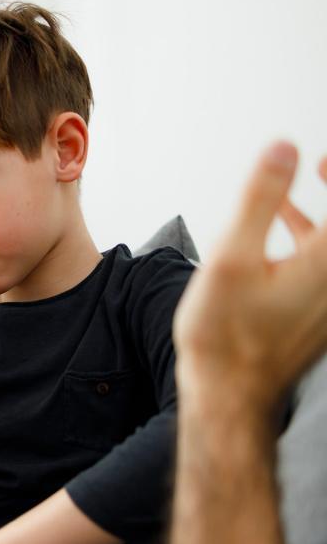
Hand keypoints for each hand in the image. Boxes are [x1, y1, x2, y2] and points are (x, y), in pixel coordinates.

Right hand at [173, 142, 326, 415]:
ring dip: (319, 222)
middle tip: (317, 170)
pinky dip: (311, 243)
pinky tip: (281, 236)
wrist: (230, 394)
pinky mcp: (321, 317)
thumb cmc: (226, 336)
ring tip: (298, 197)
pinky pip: (323, 268)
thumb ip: (260, 199)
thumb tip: (283, 149)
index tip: (318, 162)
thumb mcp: (231, 257)